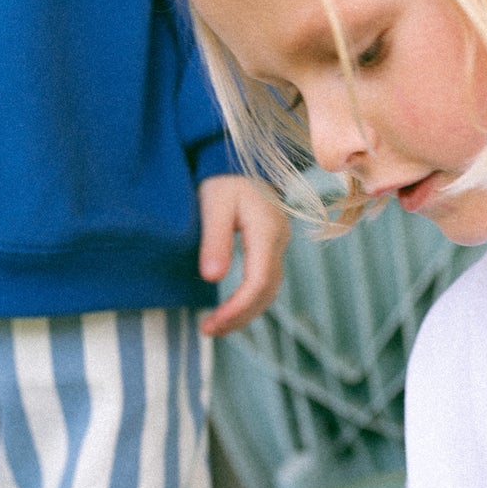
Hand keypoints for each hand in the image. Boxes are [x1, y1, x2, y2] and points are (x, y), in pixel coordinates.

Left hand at [196, 174, 288, 336]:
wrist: (238, 157)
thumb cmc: (222, 176)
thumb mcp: (213, 202)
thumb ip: (214, 239)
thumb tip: (212, 278)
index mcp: (267, 230)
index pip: (258, 281)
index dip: (237, 308)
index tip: (211, 323)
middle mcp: (279, 240)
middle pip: (266, 292)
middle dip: (239, 317)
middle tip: (208, 330)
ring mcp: (278, 244)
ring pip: (268, 291)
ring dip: (244, 313)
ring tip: (215, 327)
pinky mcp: (270, 247)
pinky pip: (264, 283)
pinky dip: (247, 302)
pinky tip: (228, 310)